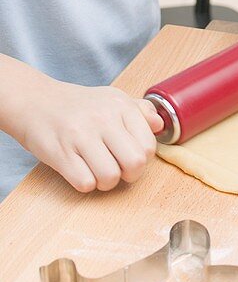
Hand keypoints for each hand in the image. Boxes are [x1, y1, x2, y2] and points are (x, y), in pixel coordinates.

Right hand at [15, 77, 162, 192]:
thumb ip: (139, 111)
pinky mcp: (59, 153)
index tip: (129, 156)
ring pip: (110, 177)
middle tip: (117, 169)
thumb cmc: (77, 105)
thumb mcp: (111, 98)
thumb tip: (159, 125)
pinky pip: (85, 183)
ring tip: (96, 170)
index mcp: (120, 106)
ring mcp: (80, 136)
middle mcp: (103, 119)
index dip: (142, 159)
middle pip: (135, 163)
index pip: (149, 146)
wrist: (34, 100)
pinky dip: (85, 183)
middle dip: (129, 175)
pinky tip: (79, 170)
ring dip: (105, 182)